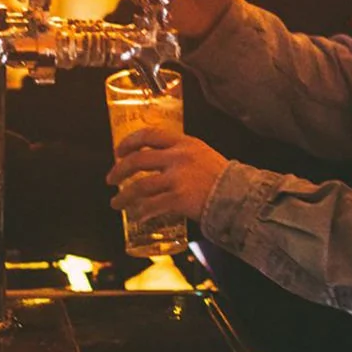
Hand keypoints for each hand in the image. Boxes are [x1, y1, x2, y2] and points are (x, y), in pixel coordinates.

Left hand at [105, 127, 230, 225]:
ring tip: (116, 203)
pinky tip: (135, 216)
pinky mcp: (179, 198)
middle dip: (119, 170)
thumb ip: (183, 155)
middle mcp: (178, 157)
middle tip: (111, 179)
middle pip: (138, 159)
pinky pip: (152, 206)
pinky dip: (140, 212)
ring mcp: (178, 178)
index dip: (130, 142)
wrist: (240, 195)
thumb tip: (161, 162)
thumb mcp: (203, 154)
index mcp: (184, 143)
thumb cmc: (223, 177)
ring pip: (140, 186)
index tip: (119, 150)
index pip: (150, 135)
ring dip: (124, 196)